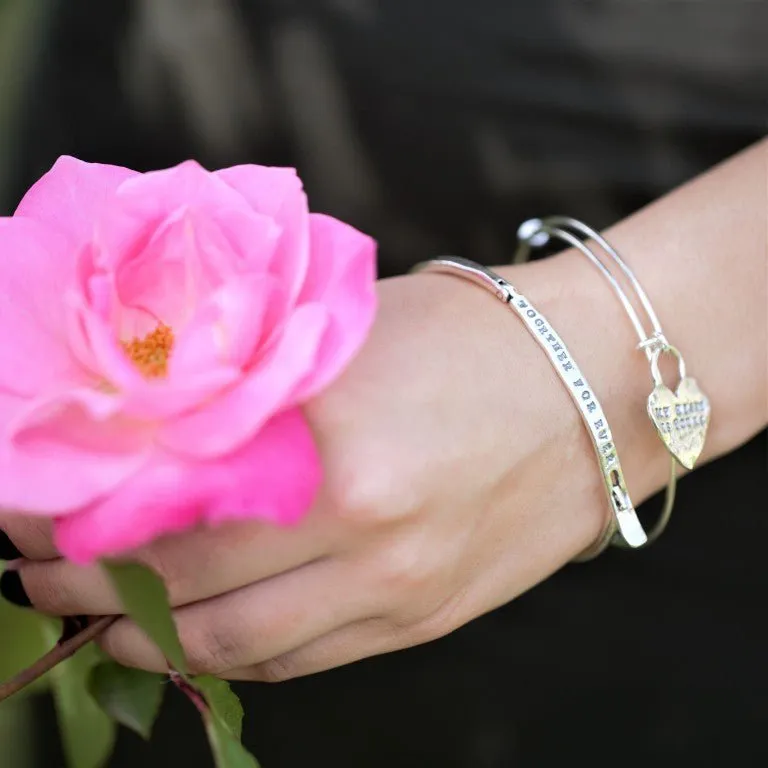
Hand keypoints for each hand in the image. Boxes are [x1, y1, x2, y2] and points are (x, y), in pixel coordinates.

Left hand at [0, 254, 658, 680]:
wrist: (599, 385)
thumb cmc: (478, 338)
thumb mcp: (355, 340)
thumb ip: (263, 390)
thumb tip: (165, 427)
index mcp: (332, 438)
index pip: (164, 498)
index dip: (81, 517)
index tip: (31, 517)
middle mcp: (361, 528)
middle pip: (187, 588)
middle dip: (95, 592)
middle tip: (43, 579)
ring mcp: (398, 586)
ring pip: (241, 645)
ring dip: (158, 640)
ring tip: (108, 624)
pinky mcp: (426, 618)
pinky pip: (306, 661)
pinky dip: (241, 655)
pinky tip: (208, 636)